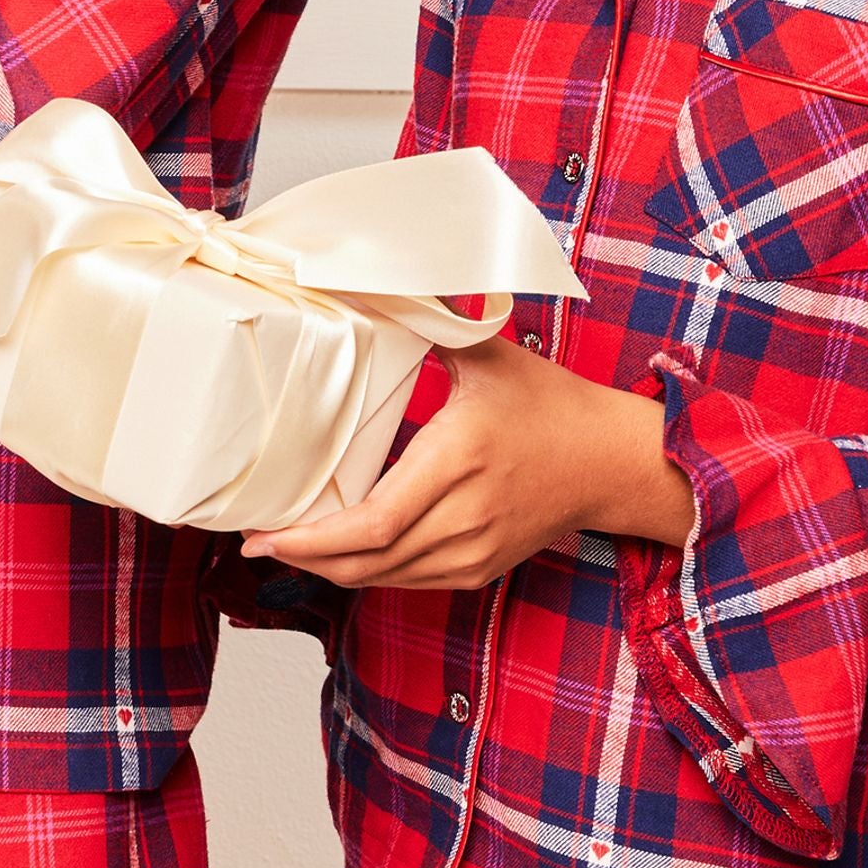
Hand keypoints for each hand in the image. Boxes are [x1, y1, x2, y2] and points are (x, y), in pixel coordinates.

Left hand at [242, 331, 695, 589]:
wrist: (609, 460)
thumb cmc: (549, 404)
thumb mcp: (487, 354)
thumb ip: (429, 323)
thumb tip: (371, 287)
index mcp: (459, 457)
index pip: (374, 522)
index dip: (314, 539)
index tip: (268, 532)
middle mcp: (466, 513)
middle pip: (370, 560)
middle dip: (306, 558)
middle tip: (258, 542)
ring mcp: (476, 549)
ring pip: (387, 578)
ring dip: (332, 570)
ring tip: (288, 548)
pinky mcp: (481, 567)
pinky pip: (412, 581)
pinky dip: (370, 572)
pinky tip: (340, 555)